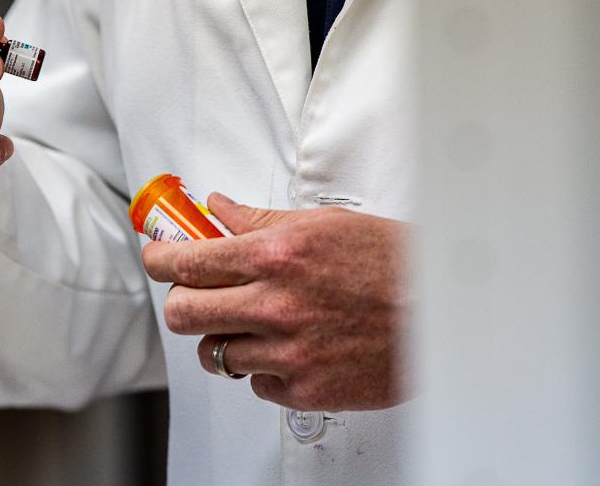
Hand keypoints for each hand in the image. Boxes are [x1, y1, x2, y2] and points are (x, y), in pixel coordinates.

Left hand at [142, 194, 410, 411]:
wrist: (443, 312)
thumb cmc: (392, 263)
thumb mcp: (323, 225)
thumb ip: (258, 221)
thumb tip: (217, 208)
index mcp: (276, 257)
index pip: (185, 262)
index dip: (158, 259)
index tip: (156, 258)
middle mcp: (276, 306)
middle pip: (183, 313)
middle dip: (180, 301)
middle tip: (194, 294)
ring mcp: (289, 354)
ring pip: (214, 354)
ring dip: (224, 337)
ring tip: (252, 323)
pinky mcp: (305, 391)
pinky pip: (255, 384)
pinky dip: (263, 368)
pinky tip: (288, 348)